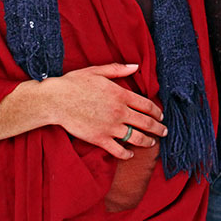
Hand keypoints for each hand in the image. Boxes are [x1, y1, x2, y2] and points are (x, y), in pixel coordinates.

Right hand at [47, 63, 166, 159]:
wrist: (56, 100)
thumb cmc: (74, 83)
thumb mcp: (97, 71)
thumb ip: (118, 69)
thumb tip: (136, 66)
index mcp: (121, 95)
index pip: (147, 105)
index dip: (157, 111)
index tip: (161, 115)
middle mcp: (119, 112)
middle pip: (146, 122)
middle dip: (158, 128)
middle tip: (164, 131)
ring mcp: (110, 127)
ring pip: (136, 138)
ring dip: (147, 141)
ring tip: (152, 142)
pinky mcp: (99, 139)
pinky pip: (118, 150)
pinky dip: (126, 154)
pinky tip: (130, 154)